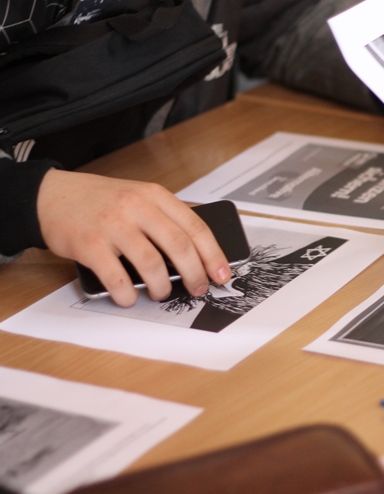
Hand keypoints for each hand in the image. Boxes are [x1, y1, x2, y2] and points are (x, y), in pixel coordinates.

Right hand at [37, 170, 231, 306]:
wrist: (51, 195)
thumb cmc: (102, 201)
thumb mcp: (139, 197)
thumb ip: (165, 220)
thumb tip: (197, 257)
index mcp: (155, 196)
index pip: (196, 227)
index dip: (213, 254)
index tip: (223, 274)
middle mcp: (136, 207)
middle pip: (179, 246)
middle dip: (194, 274)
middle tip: (198, 290)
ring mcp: (113, 225)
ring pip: (151, 263)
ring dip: (162, 286)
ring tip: (162, 293)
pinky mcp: (89, 244)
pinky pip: (116, 277)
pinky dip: (127, 294)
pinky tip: (129, 298)